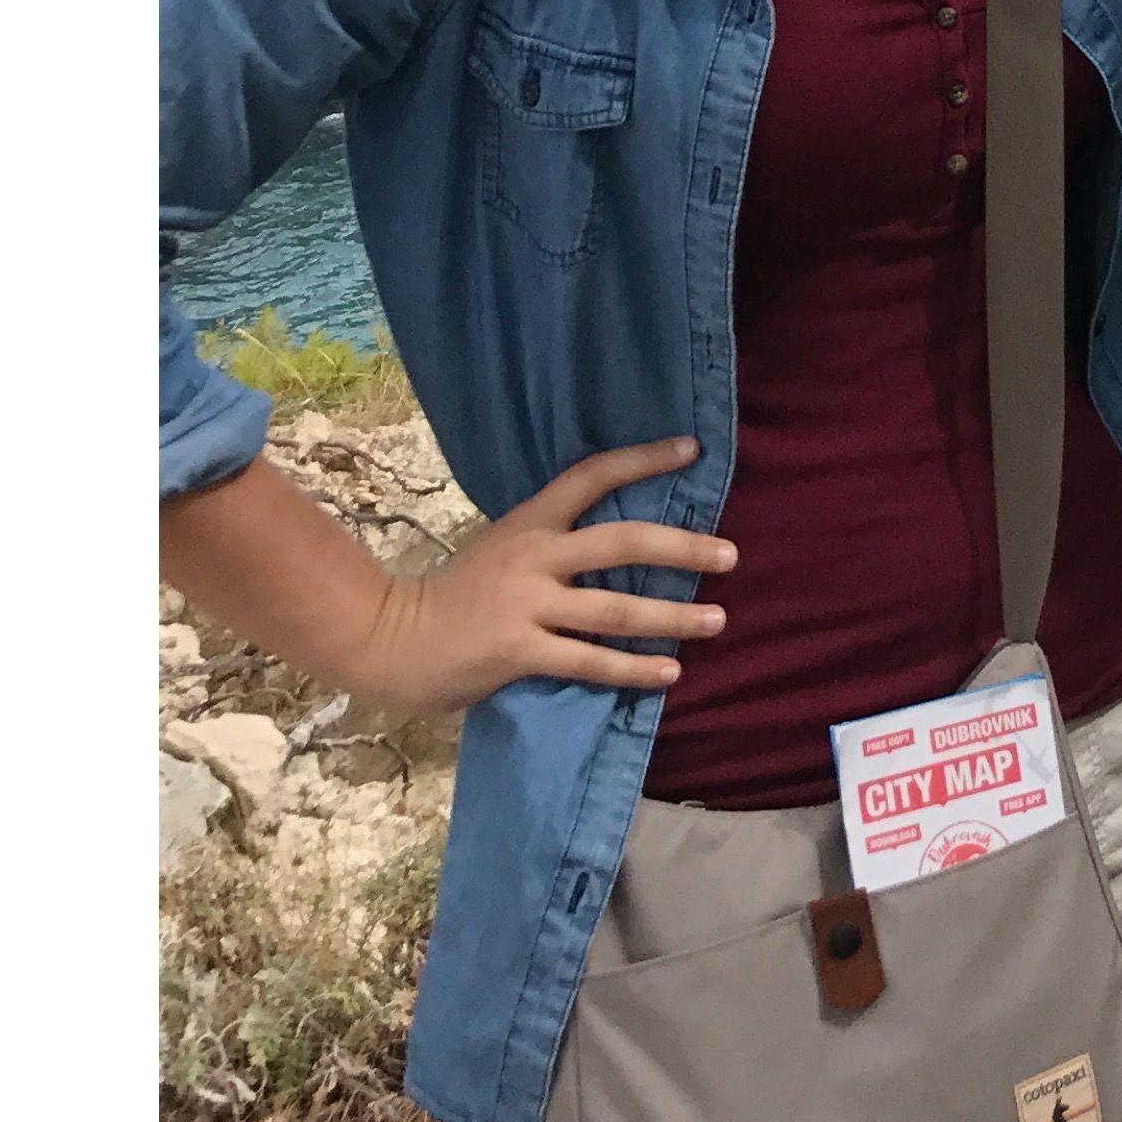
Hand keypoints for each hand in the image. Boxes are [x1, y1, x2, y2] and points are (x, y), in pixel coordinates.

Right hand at [348, 436, 736, 720]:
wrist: (390, 638)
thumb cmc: (453, 595)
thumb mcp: (502, 550)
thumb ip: (551, 545)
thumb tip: (617, 547)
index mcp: (530, 522)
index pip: (591, 475)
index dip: (641, 459)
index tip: (691, 448)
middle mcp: (535, 556)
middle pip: (623, 542)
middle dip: (682, 548)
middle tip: (730, 555)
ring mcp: (527, 604)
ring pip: (615, 608)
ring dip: (672, 616)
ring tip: (717, 621)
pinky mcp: (519, 650)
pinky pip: (589, 662)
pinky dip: (633, 668)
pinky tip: (670, 672)